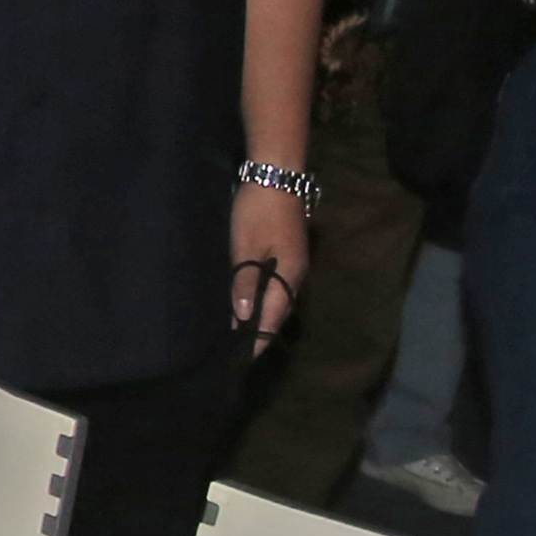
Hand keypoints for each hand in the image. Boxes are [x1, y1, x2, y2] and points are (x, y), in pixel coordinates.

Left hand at [232, 182, 310, 351]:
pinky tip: (248, 301)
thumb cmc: (258, 212)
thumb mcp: (245, 248)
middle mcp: (297, 274)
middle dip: (260, 330)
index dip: (259, 338)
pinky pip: (276, 284)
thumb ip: (244, 283)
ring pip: (278, 298)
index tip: (243, 359)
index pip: (274, 317)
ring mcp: (295, 262)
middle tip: (238, 350)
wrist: (276, 176)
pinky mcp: (288, 252)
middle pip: (279, 311)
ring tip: (241, 331)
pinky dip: (263, 298)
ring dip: (262, 315)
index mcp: (289, 276)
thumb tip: (242, 317)